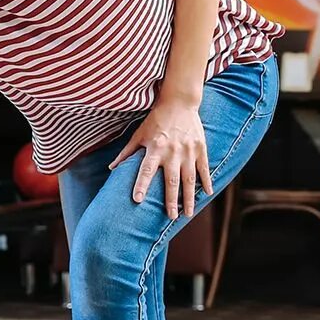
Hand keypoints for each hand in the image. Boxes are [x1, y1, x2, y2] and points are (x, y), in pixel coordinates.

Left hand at [109, 98, 212, 217]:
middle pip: (171, 180)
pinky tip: (208, 193)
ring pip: (189, 178)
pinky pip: (204, 168)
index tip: (137, 200)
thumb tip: (112, 168)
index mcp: (155, 148)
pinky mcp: (200, 148)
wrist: (179, 102)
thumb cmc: (156, 120)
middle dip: (171, 200)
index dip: (141, 185)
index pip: (146, 170)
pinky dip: (206, 181)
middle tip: (171, 217)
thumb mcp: (139, 134)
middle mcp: (172, 151)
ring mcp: (188, 150)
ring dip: (188, 197)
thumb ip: (127, 152)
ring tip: (187, 213)